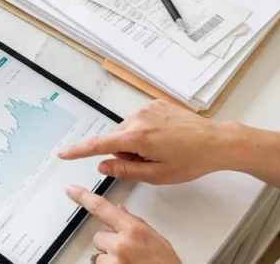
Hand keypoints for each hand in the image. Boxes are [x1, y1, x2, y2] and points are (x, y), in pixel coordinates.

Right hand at [59, 100, 236, 183]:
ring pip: (127, 130)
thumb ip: (125, 170)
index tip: (63, 153)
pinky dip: (145, 132)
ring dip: (135, 142)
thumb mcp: (156, 175)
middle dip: (124, 153)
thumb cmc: (191, 160)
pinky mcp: (155, 104)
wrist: (216, 142)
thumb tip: (104, 165)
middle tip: (148, 164)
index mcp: (137, 137)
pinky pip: (139, 120)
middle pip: (116, 139)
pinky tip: (164, 139)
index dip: (78, 151)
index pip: (99, 145)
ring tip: (161, 151)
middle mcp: (138, 118)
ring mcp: (147, 109)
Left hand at [66, 185, 180, 263]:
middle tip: (127, 251)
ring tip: (128, 262)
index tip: (72, 190)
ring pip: (98, 253)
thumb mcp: (156, 239)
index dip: (84, 197)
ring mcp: (114, 260)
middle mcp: (121, 244)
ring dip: (109, 256)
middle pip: (99, 235)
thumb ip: (136, 223)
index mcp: (134, 230)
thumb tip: (120, 210)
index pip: (103, 208)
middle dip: (109, 241)